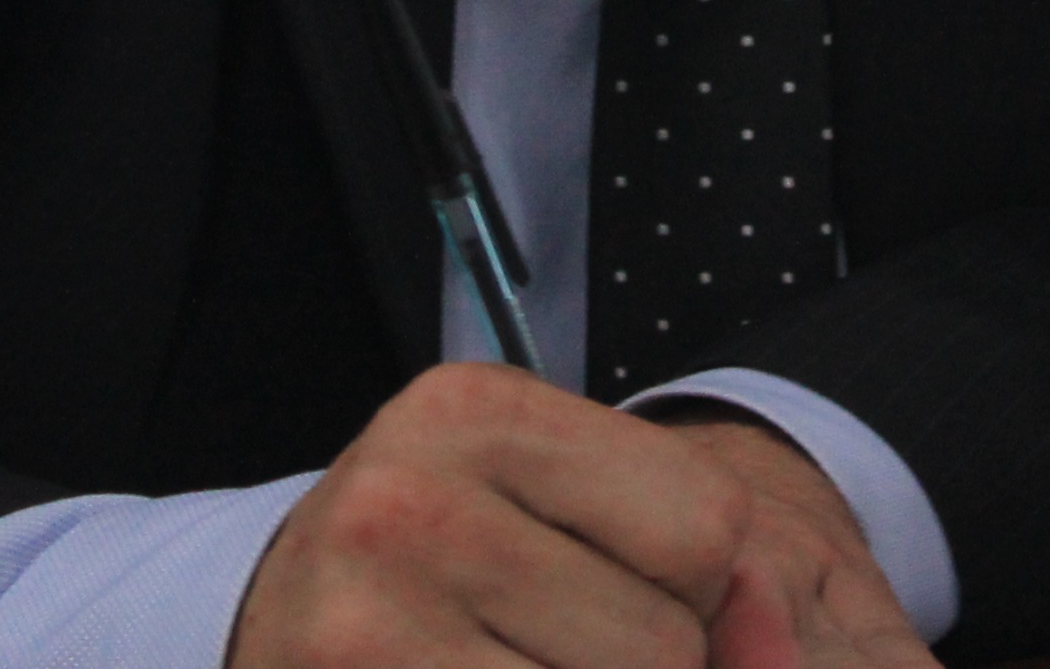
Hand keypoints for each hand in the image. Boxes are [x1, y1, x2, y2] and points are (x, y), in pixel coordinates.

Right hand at [227, 362, 937, 668]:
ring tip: (502, 663)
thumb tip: (783, 645)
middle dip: (639, 667)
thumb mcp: (550, 508)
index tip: (605, 581)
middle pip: (666, 643)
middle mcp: (414, 496)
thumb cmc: (436, 561)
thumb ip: (688, 567)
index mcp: (478, 408)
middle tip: (534, 639)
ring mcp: (375, 611)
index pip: (707, 524)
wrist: (266, 619)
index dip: (694, 587)